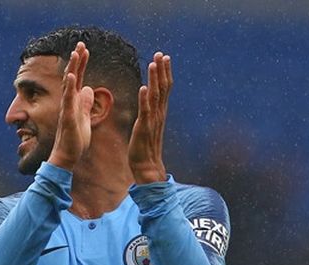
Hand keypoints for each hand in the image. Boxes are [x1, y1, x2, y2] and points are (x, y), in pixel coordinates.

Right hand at [48, 42, 93, 171]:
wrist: (67, 157)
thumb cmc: (75, 140)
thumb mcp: (85, 118)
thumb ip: (86, 104)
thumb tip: (89, 89)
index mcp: (74, 102)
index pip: (78, 79)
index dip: (81, 64)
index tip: (85, 49)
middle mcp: (68, 103)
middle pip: (72, 77)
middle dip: (77, 60)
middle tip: (81, 43)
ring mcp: (67, 109)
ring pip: (69, 85)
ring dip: (72, 68)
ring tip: (76, 53)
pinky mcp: (68, 118)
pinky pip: (68, 100)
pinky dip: (69, 87)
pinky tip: (71, 75)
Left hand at [128, 52, 172, 183]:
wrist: (146, 167)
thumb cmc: (145, 147)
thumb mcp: (148, 125)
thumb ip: (150, 112)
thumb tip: (148, 100)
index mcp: (159, 112)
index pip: (165, 88)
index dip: (164, 72)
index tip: (164, 57)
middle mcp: (159, 114)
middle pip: (163, 88)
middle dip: (162, 70)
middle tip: (161, 53)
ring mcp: (153, 120)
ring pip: (156, 96)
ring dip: (155, 79)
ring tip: (153, 63)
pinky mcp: (144, 128)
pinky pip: (145, 111)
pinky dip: (145, 99)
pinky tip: (144, 87)